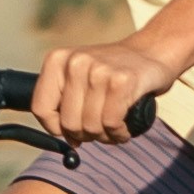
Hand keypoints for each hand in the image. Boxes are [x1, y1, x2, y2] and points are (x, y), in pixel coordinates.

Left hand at [32, 33, 173, 145]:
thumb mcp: (80, 77)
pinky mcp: (121, 81)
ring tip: (114, 128)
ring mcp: (98, 71)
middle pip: (68, 122)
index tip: (69, 132)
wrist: (152, 52)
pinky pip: (112, 124)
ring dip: (105, 136)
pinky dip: (119, 134)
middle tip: (99, 130)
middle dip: (85, 134)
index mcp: (57, 60)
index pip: (40, 108)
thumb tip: (68, 141)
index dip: (55, 128)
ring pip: (90, 126)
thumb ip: (66, 105)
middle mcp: (75, 62)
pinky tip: (124, 128)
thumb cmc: (113, 72)